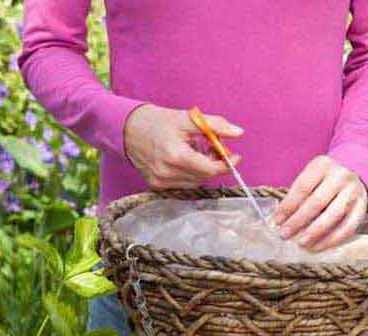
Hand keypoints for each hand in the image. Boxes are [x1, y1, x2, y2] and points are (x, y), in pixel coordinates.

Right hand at [124, 105, 242, 189]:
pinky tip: (185, 158)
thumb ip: (215, 125)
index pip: (209, 169)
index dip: (226, 164)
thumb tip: (239, 133)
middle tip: (215, 147)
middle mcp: (167, 173)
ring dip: (203, 169)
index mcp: (175, 155)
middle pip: (204, 177)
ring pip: (195, 182)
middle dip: (214, 163)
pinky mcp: (157, 186)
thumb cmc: (158, 121)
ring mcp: (161, 182)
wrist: (128, 129)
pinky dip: (190, 173)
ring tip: (197, 150)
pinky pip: (184, 184)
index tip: (236, 156)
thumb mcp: (188, 118)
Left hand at [274, 157, 367, 251]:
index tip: (277, 221)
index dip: (288, 206)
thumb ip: (297, 195)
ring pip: (333, 216)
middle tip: (285, 234)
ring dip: (314, 232)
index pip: (302, 187)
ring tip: (300, 243)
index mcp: (323, 165)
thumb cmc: (323, 180)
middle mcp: (340, 176)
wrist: (353, 171)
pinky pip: (347, 228)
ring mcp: (353, 192)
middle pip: (317, 202)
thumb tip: (280, 220)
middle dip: (298, 221)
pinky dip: (331, 240)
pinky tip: (317, 246)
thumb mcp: (310, 177)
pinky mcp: (362, 208)